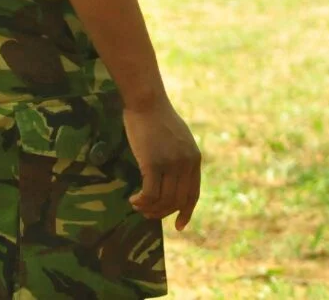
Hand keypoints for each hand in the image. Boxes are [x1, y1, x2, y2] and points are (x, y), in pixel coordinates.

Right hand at [124, 98, 202, 228]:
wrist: (147, 102)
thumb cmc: (158, 119)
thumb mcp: (178, 140)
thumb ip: (180, 159)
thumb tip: (174, 181)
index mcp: (195, 159)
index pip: (193, 194)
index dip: (186, 212)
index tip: (178, 225)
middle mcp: (186, 163)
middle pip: (177, 201)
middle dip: (162, 213)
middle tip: (146, 212)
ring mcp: (171, 164)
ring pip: (163, 200)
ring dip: (149, 209)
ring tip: (137, 205)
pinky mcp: (153, 163)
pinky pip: (150, 194)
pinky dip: (141, 201)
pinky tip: (133, 199)